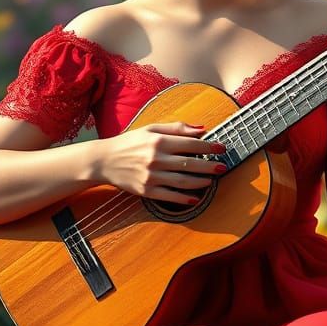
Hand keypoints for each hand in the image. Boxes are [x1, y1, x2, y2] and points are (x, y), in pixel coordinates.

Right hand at [96, 121, 226, 204]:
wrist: (104, 161)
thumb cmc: (129, 142)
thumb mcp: (150, 129)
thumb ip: (176, 128)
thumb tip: (201, 129)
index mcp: (158, 141)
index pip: (190, 144)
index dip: (209, 147)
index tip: (222, 148)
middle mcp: (156, 159)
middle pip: (189, 164)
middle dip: (209, 166)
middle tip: (222, 167)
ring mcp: (151, 176)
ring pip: (182, 181)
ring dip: (200, 182)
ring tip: (211, 180)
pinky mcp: (146, 190)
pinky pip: (170, 196)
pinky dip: (184, 198)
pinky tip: (196, 197)